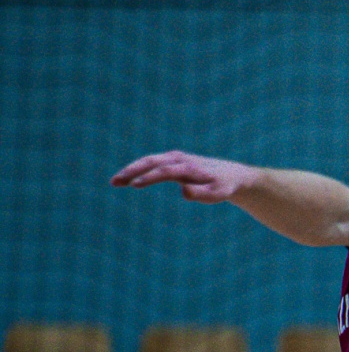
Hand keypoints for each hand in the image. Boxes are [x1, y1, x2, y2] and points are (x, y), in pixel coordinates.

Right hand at [111, 151, 257, 202]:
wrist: (231, 175)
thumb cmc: (223, 187)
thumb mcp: (217, 194)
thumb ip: (201, 194)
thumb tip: (183, 192)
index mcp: (188, 167)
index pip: (164, 171)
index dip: (149, 178)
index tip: (134, 185)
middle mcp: (179, 159)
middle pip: (151, 162)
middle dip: (132, 171)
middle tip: (115, 181)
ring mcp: (175, 158)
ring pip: (148, 161)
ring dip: (131, 170)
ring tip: (115, 182)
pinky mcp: (172, 160)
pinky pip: (152, 163)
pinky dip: (138, 169)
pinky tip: (127, 180)